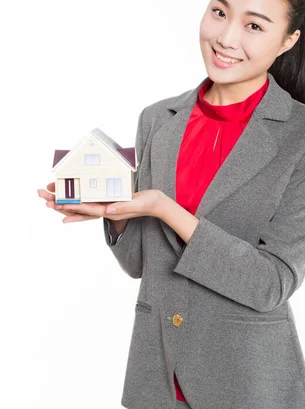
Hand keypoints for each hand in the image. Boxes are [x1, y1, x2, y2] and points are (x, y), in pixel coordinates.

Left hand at [37, 182, 164, 222]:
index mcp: (111, 211)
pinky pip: (88, 203)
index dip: (71, 206)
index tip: (56, 204)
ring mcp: (106, 207)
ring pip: (81, 206)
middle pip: (78, 208)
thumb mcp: (138, 204)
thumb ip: (123, 208)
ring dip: (64, 202)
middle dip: (60, 203)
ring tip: (47, 197)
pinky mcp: (108, 202)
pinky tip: (67, 201)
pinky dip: (76, 203)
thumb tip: (107, 211)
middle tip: (42, 196)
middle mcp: (105, 210)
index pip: (87, 209)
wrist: (157, 205)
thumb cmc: (150, 203)